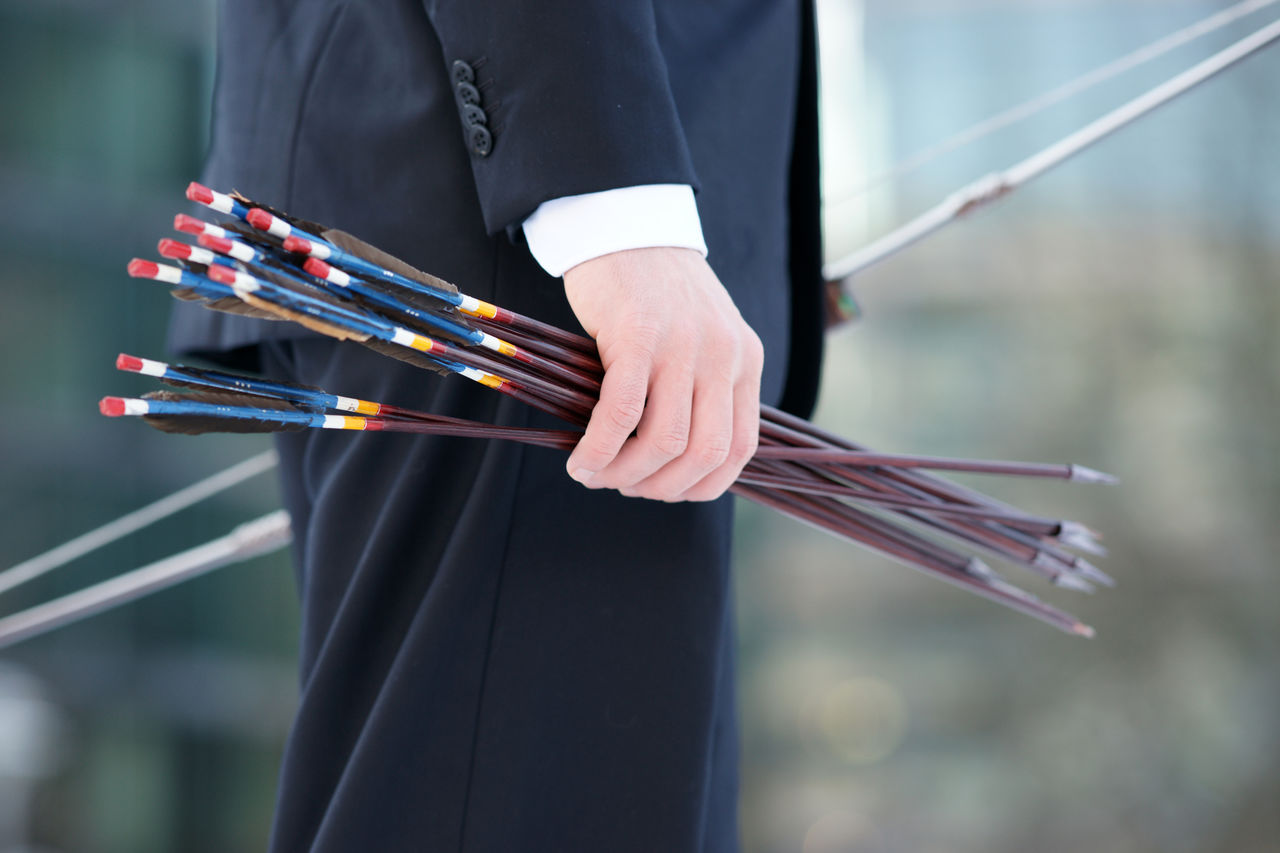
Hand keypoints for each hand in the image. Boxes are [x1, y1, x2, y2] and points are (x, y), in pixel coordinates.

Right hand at [562, 247, 762, 501]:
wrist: (625, 224)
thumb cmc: (652, 290)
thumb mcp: (698, 338)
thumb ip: (698, 388)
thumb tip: (671, 460)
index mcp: (744, 360)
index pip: (740, 449)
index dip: (701, 485)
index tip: (664, 490)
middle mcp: (723, 356)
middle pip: (704, 454)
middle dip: (661, 488)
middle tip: (625, 486)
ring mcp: (684, 346)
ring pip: (666, 441)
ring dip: (626, 473)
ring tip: (595, 474)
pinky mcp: (639, 336)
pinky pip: (623, 414)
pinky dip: (599, 449)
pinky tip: (581, 459)